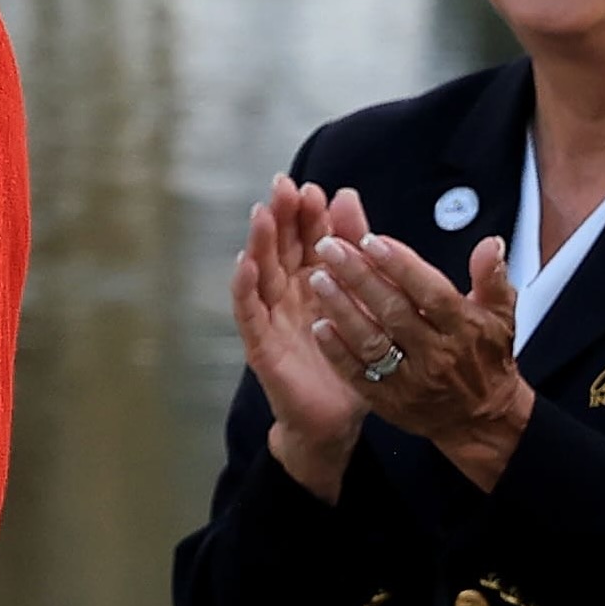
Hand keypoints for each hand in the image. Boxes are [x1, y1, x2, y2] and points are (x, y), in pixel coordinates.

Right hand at [228, 178, 374, 500]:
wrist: (336, 419)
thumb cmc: (348, 359)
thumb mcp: (360, 299)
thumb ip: (354, 248)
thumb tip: (348, 194)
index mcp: (315, 281)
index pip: (309, 238)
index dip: (308, 213)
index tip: (312, 187)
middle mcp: (289, 294)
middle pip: (281, 248)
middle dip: (281, 216)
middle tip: (282, 185)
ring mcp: (272, 318)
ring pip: (261, 274)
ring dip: (259, 243)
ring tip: (262, 214)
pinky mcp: (261, 345)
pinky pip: (249, 312)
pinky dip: (244, 287)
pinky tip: (244, 264)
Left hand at [304, 224, 532, 490]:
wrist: (481, 419)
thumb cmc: (486, 358)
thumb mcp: (501, 315)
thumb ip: (492, 277)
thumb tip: (489, 244)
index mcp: (463, 328)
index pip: (430, 292)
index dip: (400, 265)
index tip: (371, 240)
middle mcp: (436, 354)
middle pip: (394, 311)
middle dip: (359, 276)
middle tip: (330, 247)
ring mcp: (411, 381)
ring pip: (371, 341)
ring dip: (342, 309)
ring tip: (318, 278)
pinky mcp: (390, 401)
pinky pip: (358, 375)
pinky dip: (337, 352)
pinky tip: (319, 326)